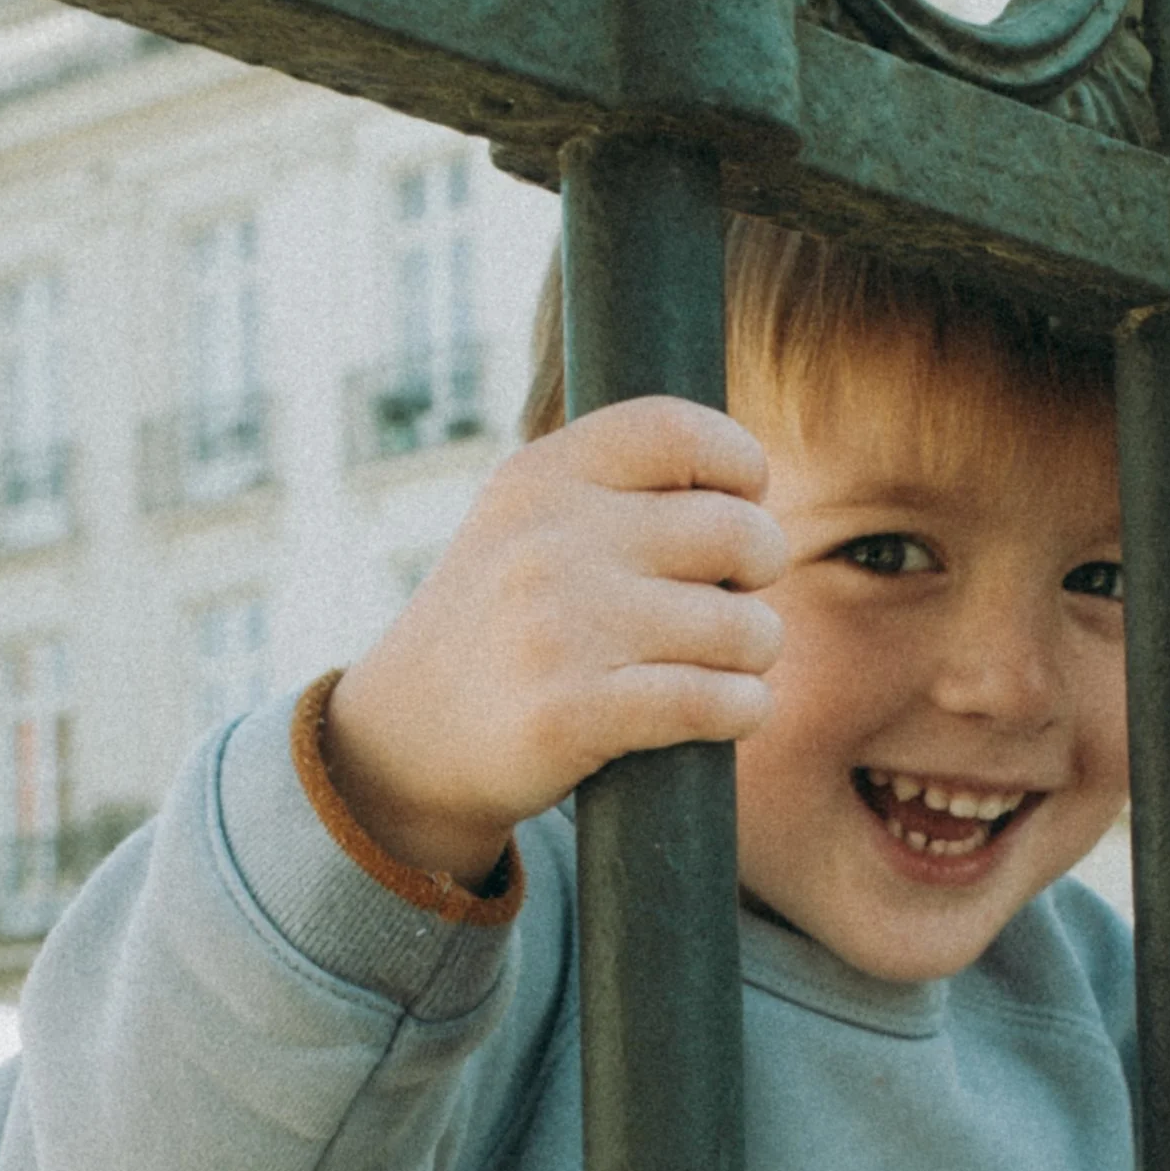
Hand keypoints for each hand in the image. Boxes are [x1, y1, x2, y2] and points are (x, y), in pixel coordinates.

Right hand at [323, 400, 787, 886]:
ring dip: (754, 654)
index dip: (739, 465)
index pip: (679, 430)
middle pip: (737, 532)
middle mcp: (548, 542)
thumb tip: (748, 488)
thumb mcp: (527, 527)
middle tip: (733, 597)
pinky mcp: (572, 713)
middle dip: (762, 569)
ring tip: (720, 663)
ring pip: (744, 627)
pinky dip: (743, 710)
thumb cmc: (504, 627)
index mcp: (540, 478)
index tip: (739, 504)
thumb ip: (617, 491)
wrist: (408, 740)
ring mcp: (559, 628)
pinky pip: (718, 702)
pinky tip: (726, 710)